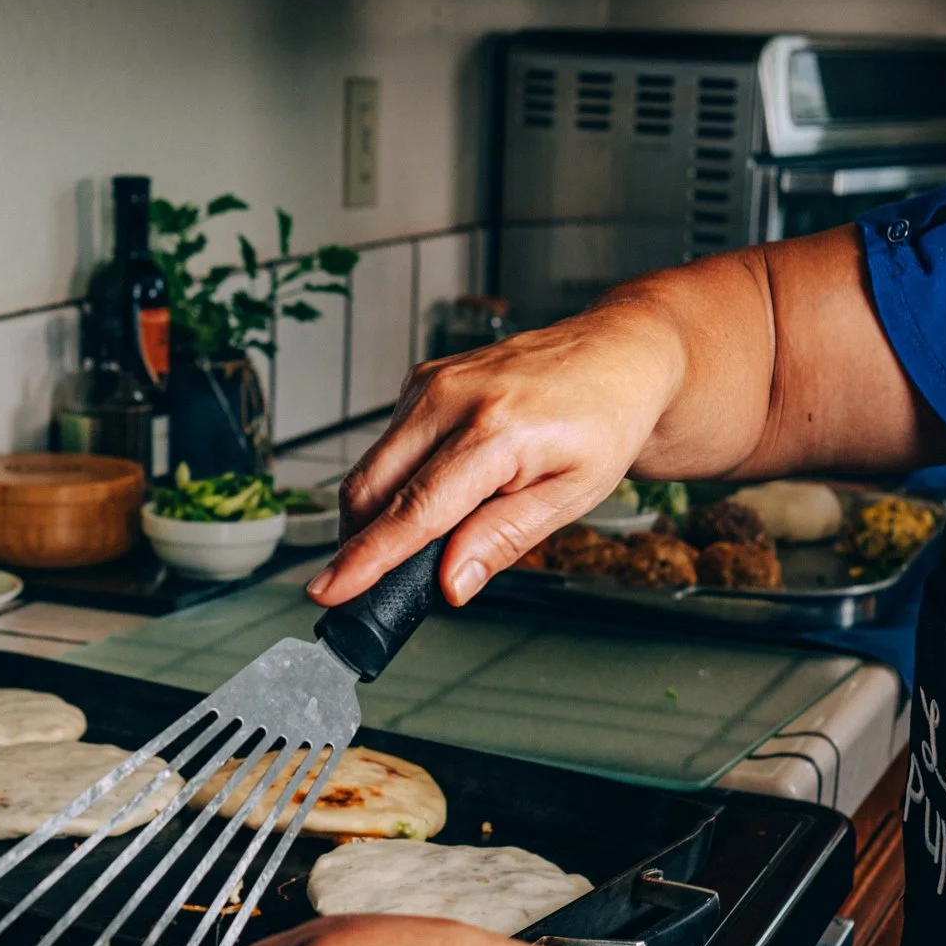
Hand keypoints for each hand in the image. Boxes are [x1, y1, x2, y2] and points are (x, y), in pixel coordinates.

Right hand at [307, 304, 689, 608]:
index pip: (416, 509)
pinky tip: (433, 494)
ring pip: (371, 467)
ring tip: (415, 544)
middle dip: (358, 544)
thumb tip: (449, 583)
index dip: (367, 558)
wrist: (616, 355)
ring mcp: (431, 382)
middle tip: (369, 588)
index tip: (329, 590)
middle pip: (372, 487)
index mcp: (497, 429)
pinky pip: (389, 445)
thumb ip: (503, 539)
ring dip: (375, 515)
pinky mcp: (422, 380)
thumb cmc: (602, 424)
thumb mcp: (571, 497)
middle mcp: (453, 396)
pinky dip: (394, 481)